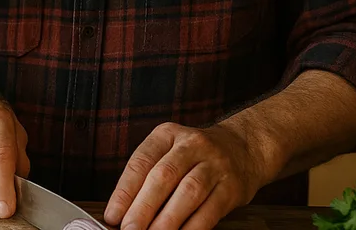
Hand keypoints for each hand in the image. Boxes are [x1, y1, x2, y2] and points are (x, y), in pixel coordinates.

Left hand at [103, 122, 271, 229]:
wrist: (243, 148)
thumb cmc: (194, 156)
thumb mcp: (168, 151)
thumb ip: (146, 176)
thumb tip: (122, 211)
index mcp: (167, 134)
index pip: (141, 162)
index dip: (124, 191)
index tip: (113, 215)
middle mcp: (192, 145)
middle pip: (163, 176)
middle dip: (143, 207)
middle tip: (129, 229)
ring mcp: (215, 165)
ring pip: (188, 193)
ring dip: (167, 220)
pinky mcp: (232, 187)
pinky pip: (210, 211)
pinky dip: (192, 227)